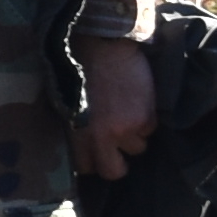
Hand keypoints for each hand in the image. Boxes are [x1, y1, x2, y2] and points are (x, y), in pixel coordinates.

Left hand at [74, 29, 156, 183]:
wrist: (101, 44)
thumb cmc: (76, 69)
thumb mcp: (66, 104)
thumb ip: (77, 130)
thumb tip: (85, 148)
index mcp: (75, 134)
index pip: (88, 169)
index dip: (94, 162)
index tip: (97, 154)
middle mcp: (100, 137)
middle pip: (114, 172)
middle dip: (117, 161)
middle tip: (117, 145)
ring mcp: (124, 129)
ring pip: (137, 148)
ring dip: (134, 135)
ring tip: (126, 111)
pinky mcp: (145, 118)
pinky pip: (150, 129)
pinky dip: (146, 119)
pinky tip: (136, 100)